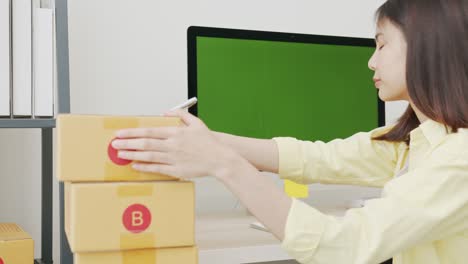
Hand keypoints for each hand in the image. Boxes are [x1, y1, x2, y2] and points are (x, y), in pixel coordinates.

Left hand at [111, 110, 240, 179]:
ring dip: (132, 155)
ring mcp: (174, 158)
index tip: (120, 133)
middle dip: (127, 143)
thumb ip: (181, 115)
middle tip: (114, 144)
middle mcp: (172, 145)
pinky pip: (157, 168)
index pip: (149, 132)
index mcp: (176, 133)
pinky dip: (145, 167)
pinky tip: (135, 166)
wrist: (220, 158)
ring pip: (148, 156)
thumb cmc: (209, 142)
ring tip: (120, 154)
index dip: (132, 133)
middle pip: (145, 144)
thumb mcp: (196, 123)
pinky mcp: (176, 169)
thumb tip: (166, 112)